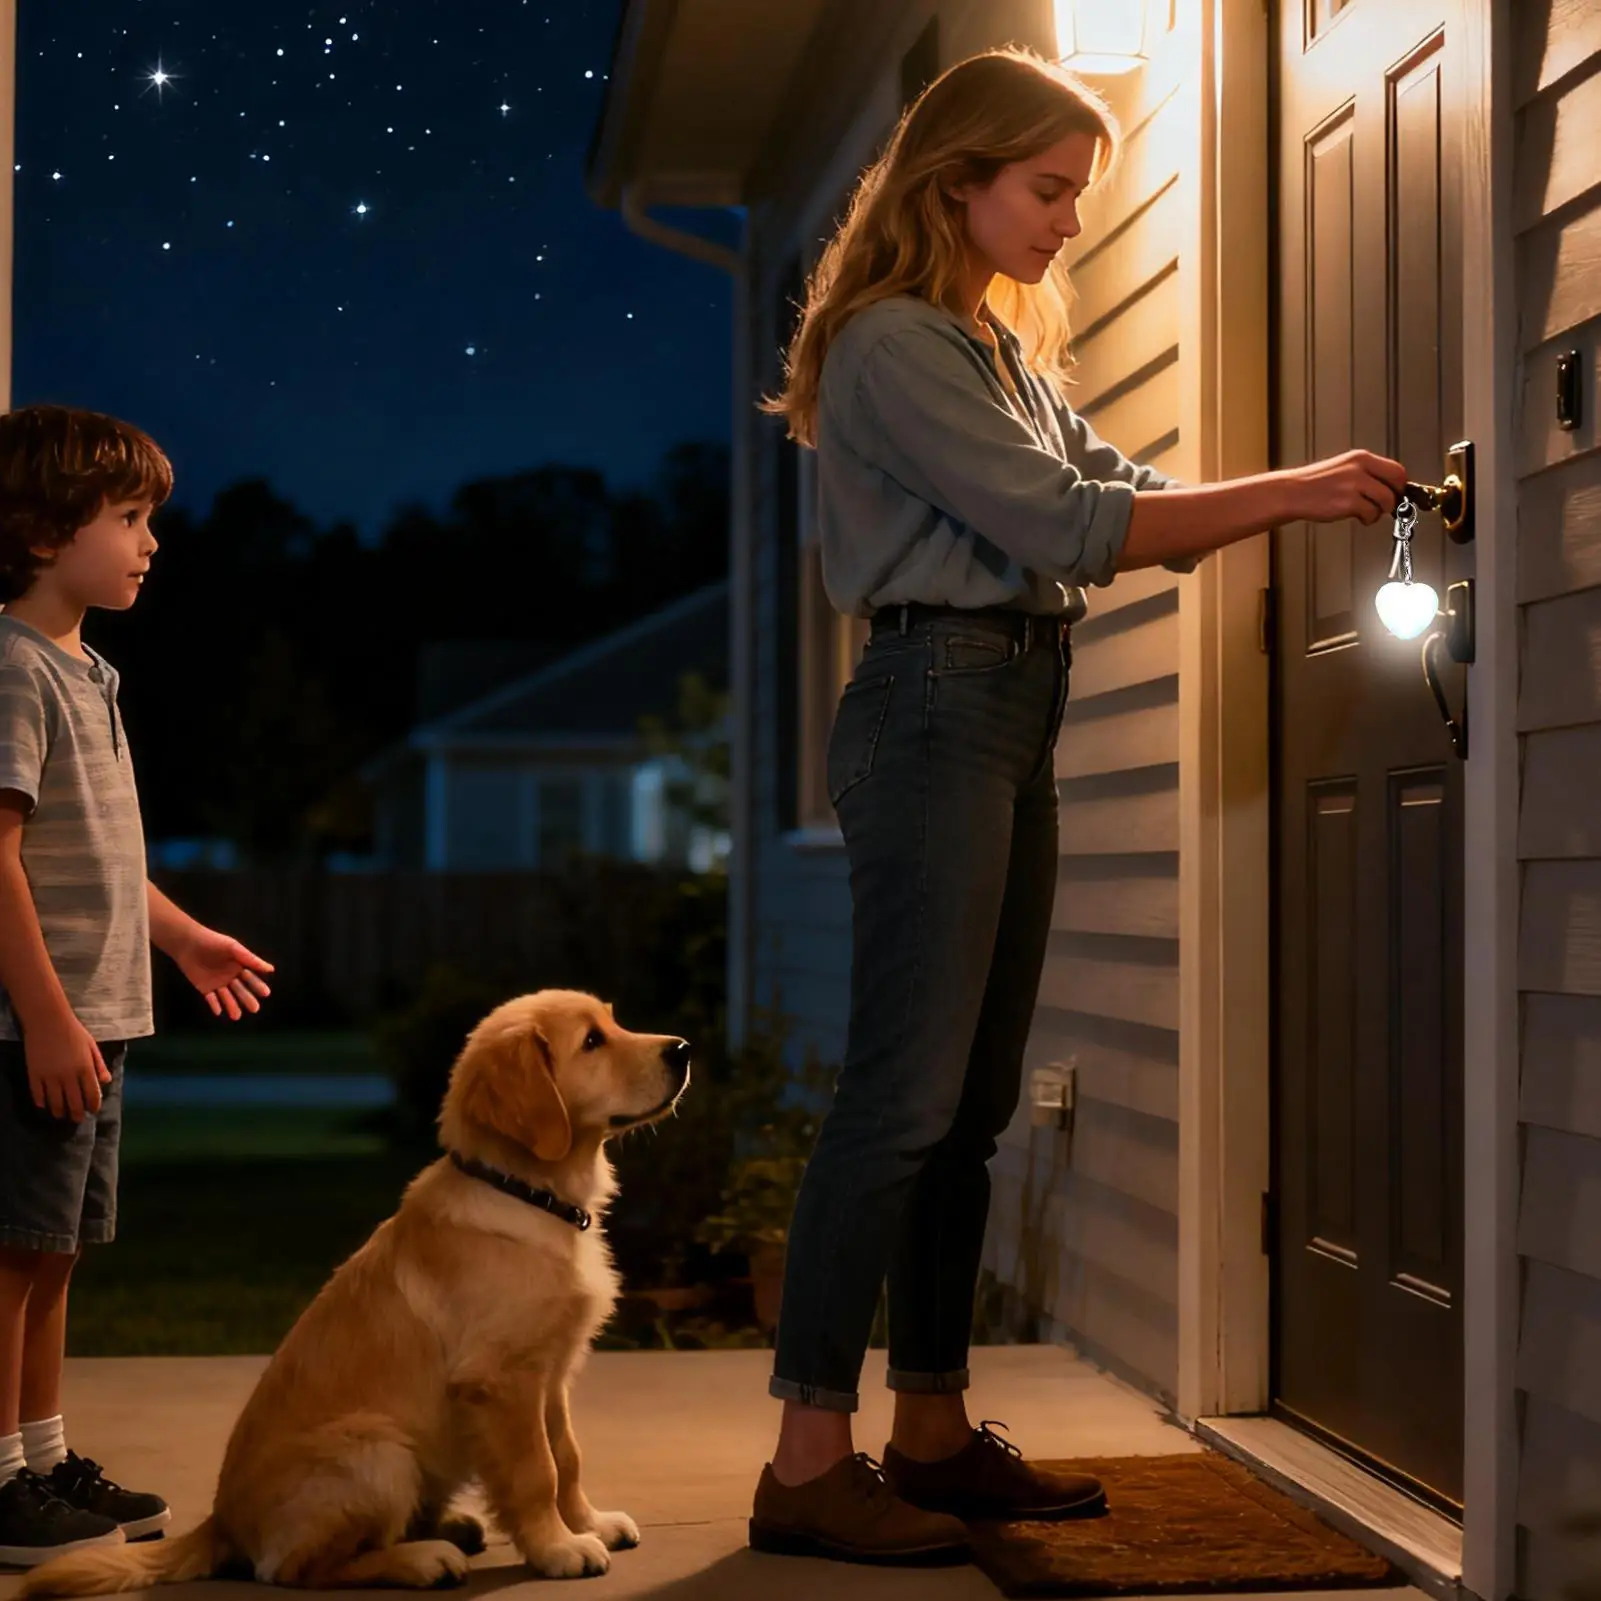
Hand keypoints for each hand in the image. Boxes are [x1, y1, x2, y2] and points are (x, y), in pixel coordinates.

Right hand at [25, 1015, 110, 1120]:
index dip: (93, 1105)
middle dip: (77, 1114)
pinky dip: (41, 1102)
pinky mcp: (35, 1075)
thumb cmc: (73, 1031)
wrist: (48, 1021)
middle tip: (77, 1119)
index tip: (92, 1110)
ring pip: (55, 1102)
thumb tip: (106, 1081)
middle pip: (74, 1103)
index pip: (92, 1095)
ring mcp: (50, 1077)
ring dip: (59, 1111)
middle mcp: (69, 1076)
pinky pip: (38, 1094)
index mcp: (85, 1069)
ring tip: (60, 1115)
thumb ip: (99, 1065)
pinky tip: (44, 1105)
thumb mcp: (91, 1046)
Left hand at [174, 926, 274, 1020]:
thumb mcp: (234, 948)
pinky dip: (214, 1005)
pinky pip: (211, 999)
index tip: (266, 993)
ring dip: (232, 1006)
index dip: (258, 986)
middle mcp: (230, 977)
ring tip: (237, 1016)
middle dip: (247, 999)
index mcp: (239, 967)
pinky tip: (219, 1011)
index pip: (251, 979)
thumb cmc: (213, 942)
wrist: (189, 943)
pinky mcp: (205, 988)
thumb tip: (271, 969)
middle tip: (254, 1009)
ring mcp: (218, 983)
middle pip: (241, 990)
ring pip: (227, 997)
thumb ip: (251, 959)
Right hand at [1286, 449, 1407, 524]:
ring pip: (1387, 500)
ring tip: (1365, 512)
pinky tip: (1355, 516)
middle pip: (1397, 482)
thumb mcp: (1345, 469)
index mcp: (1361, 458)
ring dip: (1379, 511)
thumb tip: (1390, 488)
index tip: (1395, 494)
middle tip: (1385, 505)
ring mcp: (1354, 484)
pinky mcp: (1348, 502)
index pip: (1396, 469)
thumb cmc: (1316, 485)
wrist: (1292, 492)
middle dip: (1395, 497)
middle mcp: (1360, 468)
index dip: (1399, 485)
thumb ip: (1367, 474)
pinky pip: (1371, 514)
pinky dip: (1367, 519)